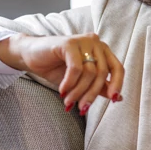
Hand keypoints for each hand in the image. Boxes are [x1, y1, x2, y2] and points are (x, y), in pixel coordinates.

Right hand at [0, 33, 123, 114]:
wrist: (31, 56)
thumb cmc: (57, 68)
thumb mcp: (81, 81)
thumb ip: (99, 86)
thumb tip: (119, 98)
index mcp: (102, 50)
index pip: (118, 68)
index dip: (117, 84)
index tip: (113, 100)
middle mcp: (96, 42)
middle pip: (102, 73)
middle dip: (92, 94)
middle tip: (82, 109)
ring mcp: (83, 40)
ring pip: (89, 72)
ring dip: (78, 91)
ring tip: (68, 102)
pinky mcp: (69, 43)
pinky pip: (76, 68)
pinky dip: (70, 83)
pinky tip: (63, 91)